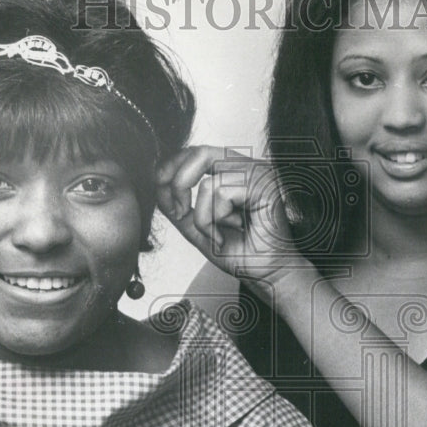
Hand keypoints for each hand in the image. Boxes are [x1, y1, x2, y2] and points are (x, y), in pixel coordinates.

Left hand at [156, 145, 306, 287]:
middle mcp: (248, 167)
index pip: (197, 152)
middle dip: (179, 181)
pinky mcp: (264, 184)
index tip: (160, 188)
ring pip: (208, 183)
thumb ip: (179, 206)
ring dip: (203, 217)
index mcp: (235, 172)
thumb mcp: (199, 227)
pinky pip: (221, 193)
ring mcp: (259, 173)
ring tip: (217, 234)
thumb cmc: (244, 253)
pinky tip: (231, 232)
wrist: (268, 274)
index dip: (172, 166)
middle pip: (200, 153)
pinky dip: (216, 219)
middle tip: (179, 210)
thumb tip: (158, 186)